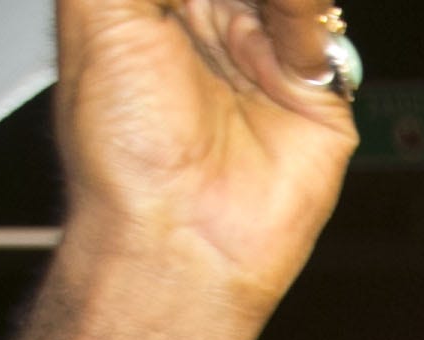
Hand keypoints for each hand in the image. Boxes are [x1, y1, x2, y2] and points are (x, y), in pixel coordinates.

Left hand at [53, 0, 358, 314]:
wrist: (180, 233)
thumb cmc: (125, 149)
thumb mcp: (97, 15)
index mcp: (151, 2)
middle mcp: (208, 18)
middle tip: (230, 9)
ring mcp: (265, 49)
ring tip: (263, 20)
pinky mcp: (317, 88)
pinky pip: (326, 32)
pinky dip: (308, 25)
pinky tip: (286, 49)